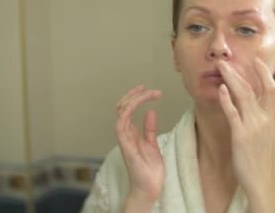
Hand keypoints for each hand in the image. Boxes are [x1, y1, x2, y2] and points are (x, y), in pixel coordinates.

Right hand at [115, 85, 163, 210]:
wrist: (149, 187)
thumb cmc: (150, 169)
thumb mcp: (153, 143)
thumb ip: (149, 128)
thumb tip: (151, 111)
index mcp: (131, 132)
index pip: (127, 109)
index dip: (134, 97)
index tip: (146, 89)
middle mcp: (125, 133)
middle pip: (122, 107)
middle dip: (133, 94)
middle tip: (146, 88)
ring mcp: (124, 138)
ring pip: (122, 112)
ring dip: (134, 99)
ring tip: (147, 93)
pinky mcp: (125, 144)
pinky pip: (121, 123)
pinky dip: (128, 111)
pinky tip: (139, 104)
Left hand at [216, 58, 274, 210]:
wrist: (262, 180)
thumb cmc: (265, 158)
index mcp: (272, 117)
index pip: (271, 88)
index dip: (263, 72)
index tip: (255, 60)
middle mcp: (264, 118)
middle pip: (255, 87)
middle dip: (242, 71)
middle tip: (228, 59)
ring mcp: (253, 126)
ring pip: (243, 95)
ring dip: (231, 79)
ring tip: (221, 67)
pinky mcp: (241, 135)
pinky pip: (233, 113)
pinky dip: (226, 99)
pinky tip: (221, 89)